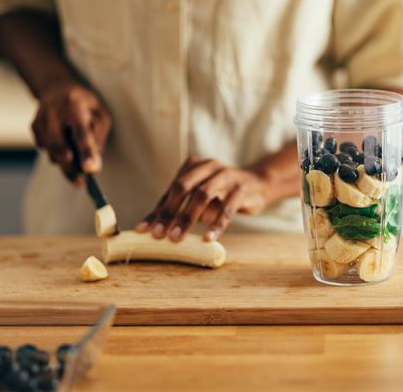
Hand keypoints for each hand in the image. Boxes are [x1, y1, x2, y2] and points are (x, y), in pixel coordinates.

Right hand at [31, 81, 111, 185]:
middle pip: (59, 146)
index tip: (91, 170)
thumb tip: (93, 164)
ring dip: (65, 163)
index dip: (86, 152)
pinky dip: (56, 153)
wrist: (57, 87)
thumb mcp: (100, 114)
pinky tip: (63, 143)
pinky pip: (45, 149)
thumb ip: (97, 137)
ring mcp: (40, 119)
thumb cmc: (84, 103)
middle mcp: (53, 111)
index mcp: (74, 104)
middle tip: (81, 183)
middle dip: (70, 168)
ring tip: (76, 162)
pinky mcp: (33, 127)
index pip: (81, 132)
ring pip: (51, 151)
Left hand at [135, 157, 270, 241]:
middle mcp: (209, 166)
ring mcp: (226, 176)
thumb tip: (151, 229)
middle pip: (183, 187)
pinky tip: (208, 238)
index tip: (144, 230)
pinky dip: (216, 224)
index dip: (157, 210)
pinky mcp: (241, 190)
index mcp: (194, 165)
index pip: (172, 190)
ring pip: (203, 195)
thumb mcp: (200, 193)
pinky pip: (226, 208)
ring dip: (187, 218)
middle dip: (169, 212)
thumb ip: (180, 206)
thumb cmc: (222, 191)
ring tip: (177, 237)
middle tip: (159, 235)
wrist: (258, 184)